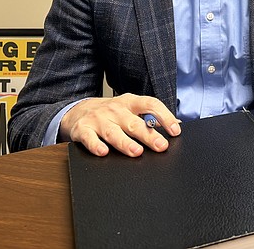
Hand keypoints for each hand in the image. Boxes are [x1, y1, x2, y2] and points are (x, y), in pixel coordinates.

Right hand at [59, 93, 180, 156]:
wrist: (77, 111)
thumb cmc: (110, 113)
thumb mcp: (130, 109)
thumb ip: (150, 116)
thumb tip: (176, 125)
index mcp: (130, 102)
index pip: (150, 104)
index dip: (164, 116)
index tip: (175, 130)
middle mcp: (115, 109)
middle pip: (134, 122)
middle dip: (148, 135)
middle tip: (161, 146)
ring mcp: (98, 119)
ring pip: (113, 132)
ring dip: (125, 142)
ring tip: (136, 152)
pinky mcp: (83, 129)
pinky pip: (90, 138)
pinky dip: (96, 145)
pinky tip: (103, 152)